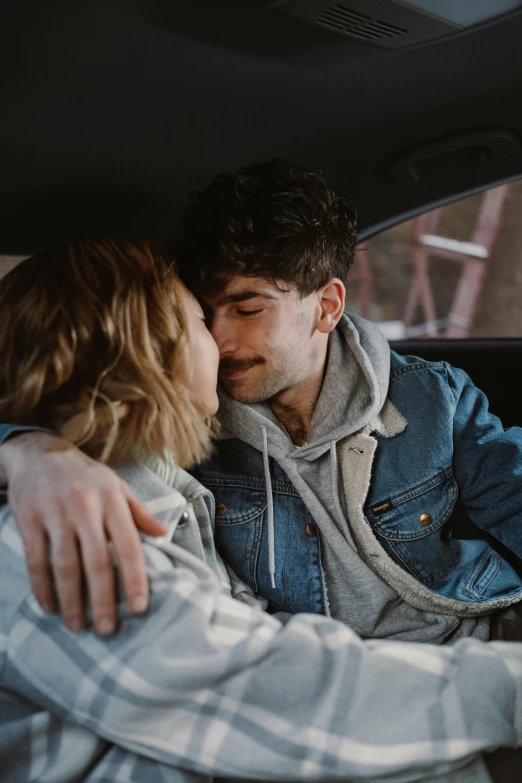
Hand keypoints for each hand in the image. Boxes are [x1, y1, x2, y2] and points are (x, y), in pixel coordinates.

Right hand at [0, 432, 166, 633]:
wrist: (38, 453)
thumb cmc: (84, 475)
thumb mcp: (116, 485)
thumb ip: (139, 512)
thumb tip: (164, 535)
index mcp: (111, 500)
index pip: (128, 544)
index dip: (135, 577)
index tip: (140, 607)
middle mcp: (85, 507)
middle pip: (96, 561)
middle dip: (103, 599)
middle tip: (107, 629)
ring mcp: (55, 513)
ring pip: (64, 565)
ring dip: (71, 599)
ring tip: (78, 625)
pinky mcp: (29, 519)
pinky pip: (36, 560)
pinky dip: (42, 587)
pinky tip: (49, 606)